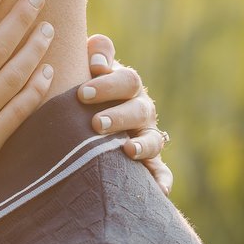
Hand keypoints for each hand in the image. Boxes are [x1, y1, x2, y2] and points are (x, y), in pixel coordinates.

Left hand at [82, 35, 171, 194]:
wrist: (86, 118)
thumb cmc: (86, 90)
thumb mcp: (90, 67)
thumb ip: (97, 53)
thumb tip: (97, 57)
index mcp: (128, 87)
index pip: (126, 81)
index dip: (107, 86)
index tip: (82, 93)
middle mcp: (142, 110)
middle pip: (139, 110)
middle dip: (119, 117)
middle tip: (96, 124)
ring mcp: (146, 136)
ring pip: (152, 140)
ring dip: (142, 145)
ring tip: (127, 150)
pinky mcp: (148, 163)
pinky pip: (159, 172)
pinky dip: (162, 180)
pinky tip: (160, 190)